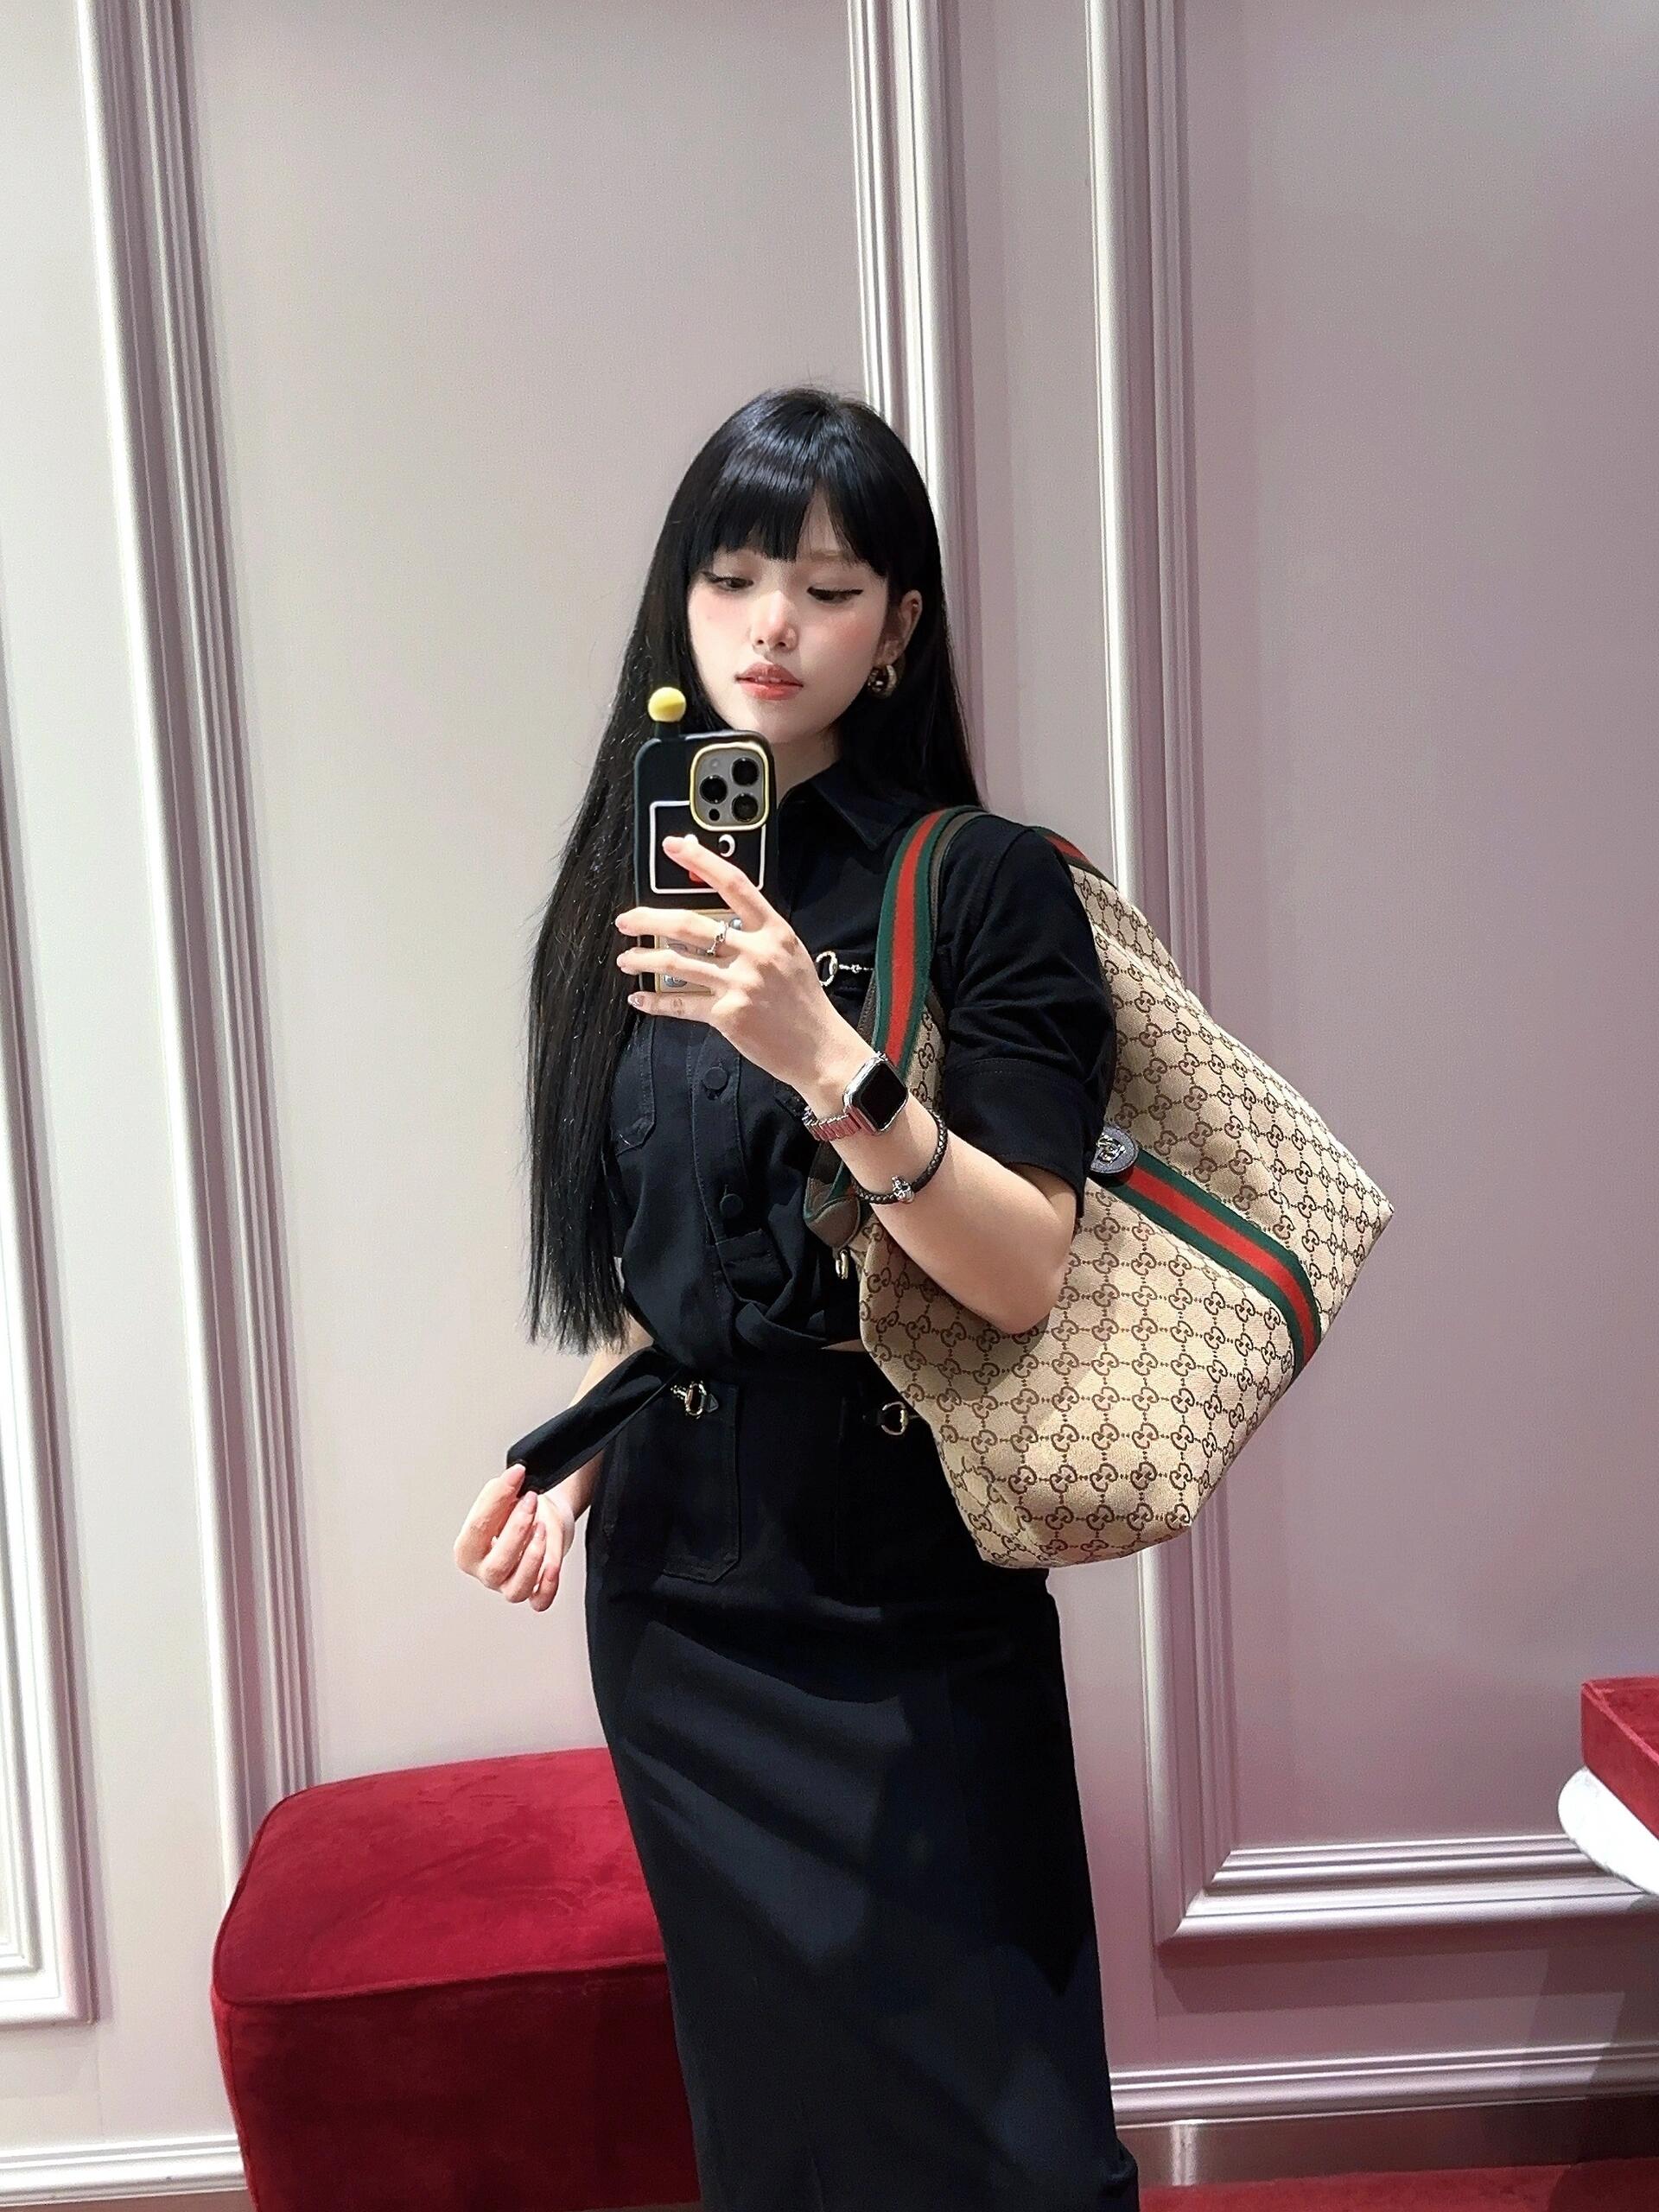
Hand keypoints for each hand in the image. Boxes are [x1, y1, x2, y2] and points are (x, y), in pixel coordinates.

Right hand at [453, 1464, 574, 1612]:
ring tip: (541, 1527)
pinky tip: (552, 1566)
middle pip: (496, 1565)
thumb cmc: (515, 1512)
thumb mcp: (503, 1497)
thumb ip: (503, 1491)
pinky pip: (540, 1601)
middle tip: (530, 1502)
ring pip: (516, 1590)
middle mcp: (486, 1573)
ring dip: (533, 1557)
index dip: (497, 1499)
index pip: (477, 1529)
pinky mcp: (534, 1592)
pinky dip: (548, 1587)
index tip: (516, 1475)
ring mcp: (509, 1586)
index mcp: (468, 1551)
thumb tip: (513, 1477)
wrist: (540, 1516)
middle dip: (516, 1530)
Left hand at [614, 832, 853, 1095]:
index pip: (734, 884)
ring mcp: (739, 984)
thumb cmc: (804, 1003)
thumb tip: (716, 919)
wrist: (819, 1048)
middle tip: (628, 920)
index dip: (701, 861)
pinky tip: (641, 997)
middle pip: (689, 925)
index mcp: (773, 932)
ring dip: (644, 959)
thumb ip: (757, 934)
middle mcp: (755, 953)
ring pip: (676, 963)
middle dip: (649, 919)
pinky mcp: (726, 1015)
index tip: (675, 847)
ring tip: (627, 959)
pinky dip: (655, 1001)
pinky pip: (680, 1003)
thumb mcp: (789, 955)